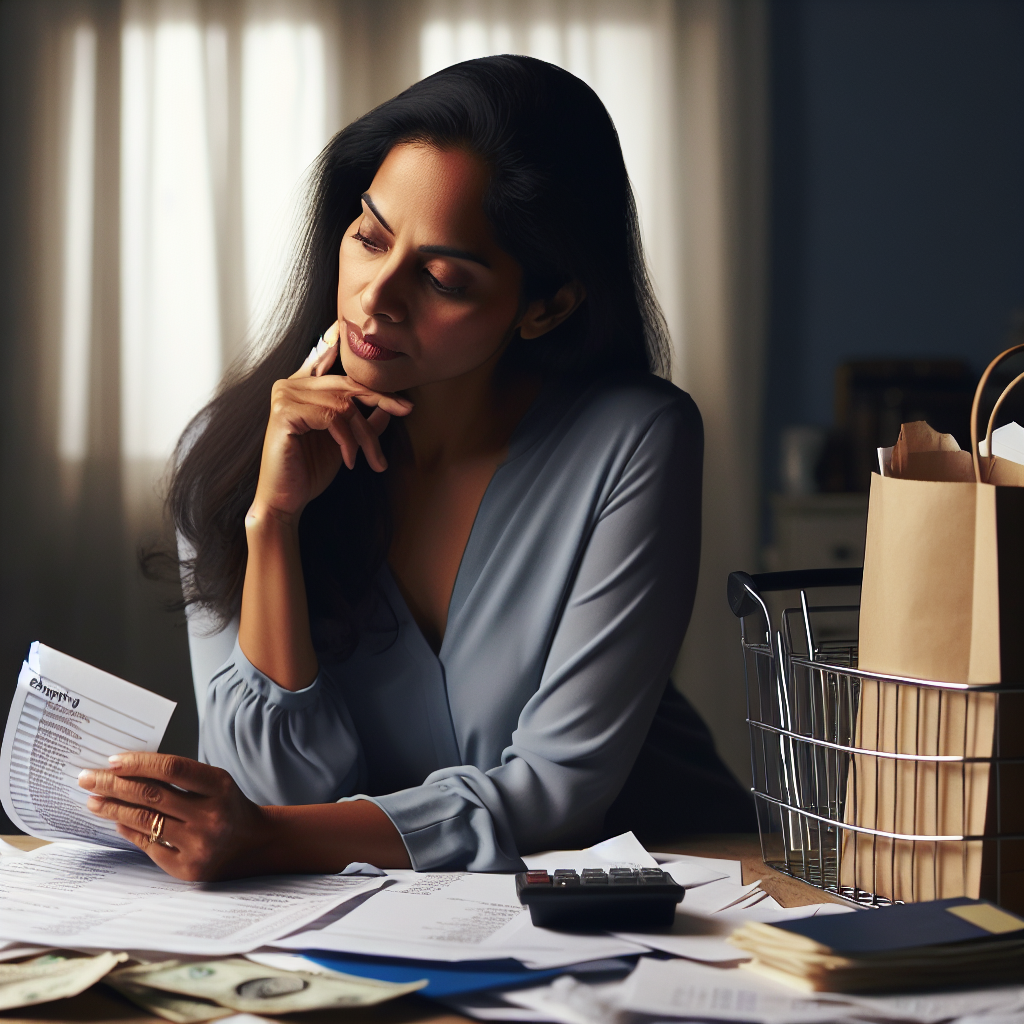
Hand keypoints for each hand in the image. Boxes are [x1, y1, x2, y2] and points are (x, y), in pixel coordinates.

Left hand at [78, 753, 268, 881]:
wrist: (254, 844)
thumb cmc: (227, 806)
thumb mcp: (215, 783)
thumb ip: (180, 777)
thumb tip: (128, 772)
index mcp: (219, 786)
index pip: (172, 768)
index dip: (139, 763)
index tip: (112, 761)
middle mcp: (211, 816)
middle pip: (152, 795)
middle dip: (114, 785)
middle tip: (88, 778)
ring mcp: (199, 844)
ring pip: (145, 821)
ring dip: (113, 809)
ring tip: (94, 800)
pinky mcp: (187, 867)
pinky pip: (149, 845)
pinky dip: (129, 830)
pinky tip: (116, 820)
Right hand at [251, 321, 412, 522]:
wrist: (287, 500)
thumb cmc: (311, 470)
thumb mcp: (345, 440)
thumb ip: (363, 419)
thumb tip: (390, 403)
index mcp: (301, 387)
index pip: (329, 361)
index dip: (344, 345)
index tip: (353, 327)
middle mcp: (289, 384)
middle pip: (347, 382)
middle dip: (380, 398)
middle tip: (406, 410)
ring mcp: (284, 396)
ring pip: (344, 404)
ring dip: (365, 435)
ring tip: (373, 460)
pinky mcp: (284, 412)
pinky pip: (331, 417)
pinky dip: (347, 441)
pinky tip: (350, 461)